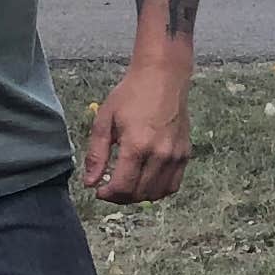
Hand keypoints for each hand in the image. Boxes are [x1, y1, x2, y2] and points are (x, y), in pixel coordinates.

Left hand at [84, 63, 189, 202]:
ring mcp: (175, 155)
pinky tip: (146, 182)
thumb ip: (96, 154)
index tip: (98, 191)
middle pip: (139, 194)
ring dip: (139, 196)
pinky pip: (173, 185)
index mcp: (137, 145)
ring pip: (157, 194)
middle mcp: (160, 154)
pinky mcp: (185, 154)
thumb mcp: (105, 120)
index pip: (122, 187)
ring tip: (127, 186)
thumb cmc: (131, 94)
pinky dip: (158, 190)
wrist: (163, 77)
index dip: (107, 195)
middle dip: (120, 197)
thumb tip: (90, 182)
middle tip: (110, 188)